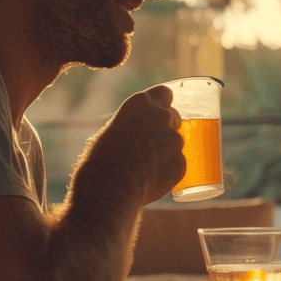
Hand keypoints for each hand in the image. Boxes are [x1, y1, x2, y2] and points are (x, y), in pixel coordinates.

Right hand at [78, 85, 184, 205]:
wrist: (110, 188)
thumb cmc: (100, 160)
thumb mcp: (108, 132)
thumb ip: (128, 126)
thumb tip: (131, 132)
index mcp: (141, 103)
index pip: (164, 93)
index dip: (162, 104)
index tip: (159, 113)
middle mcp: (162, 116)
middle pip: (174, 115)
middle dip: (168, 126)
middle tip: (153, 142)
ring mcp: (174, 139)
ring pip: (177, 142)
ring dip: (168, 150)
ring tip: (145, 167)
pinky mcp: (181, 163)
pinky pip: (178, 164)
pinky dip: (169, 171)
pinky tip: (151, 180)